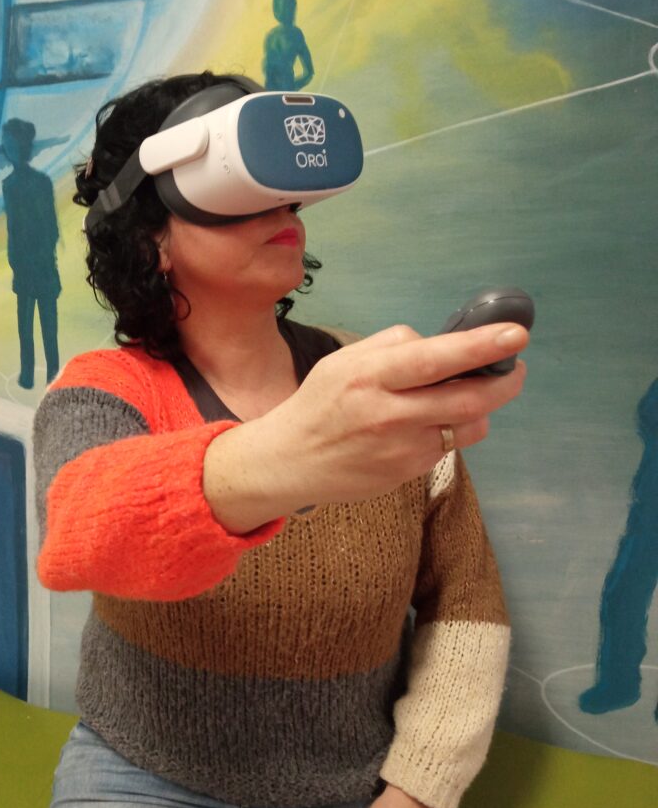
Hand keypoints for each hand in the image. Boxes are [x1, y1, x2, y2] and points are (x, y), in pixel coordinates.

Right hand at [204, 321, 527, 533]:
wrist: (290, 462)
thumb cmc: (320, 404)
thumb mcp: (345, 361)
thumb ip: (392, 346)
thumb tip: (439, 343)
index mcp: (370, 376)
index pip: (436, 358)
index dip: (480, 346)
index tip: (516, 335)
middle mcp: (389, 413)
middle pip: (468, 398)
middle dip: (504, 381)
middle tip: (515, 368)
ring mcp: (401, 448)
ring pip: (468, 425)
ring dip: (481, 408)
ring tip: (468, 395)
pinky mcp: (408, 472)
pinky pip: (449, 446)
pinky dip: (452, 429)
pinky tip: (431, 422)